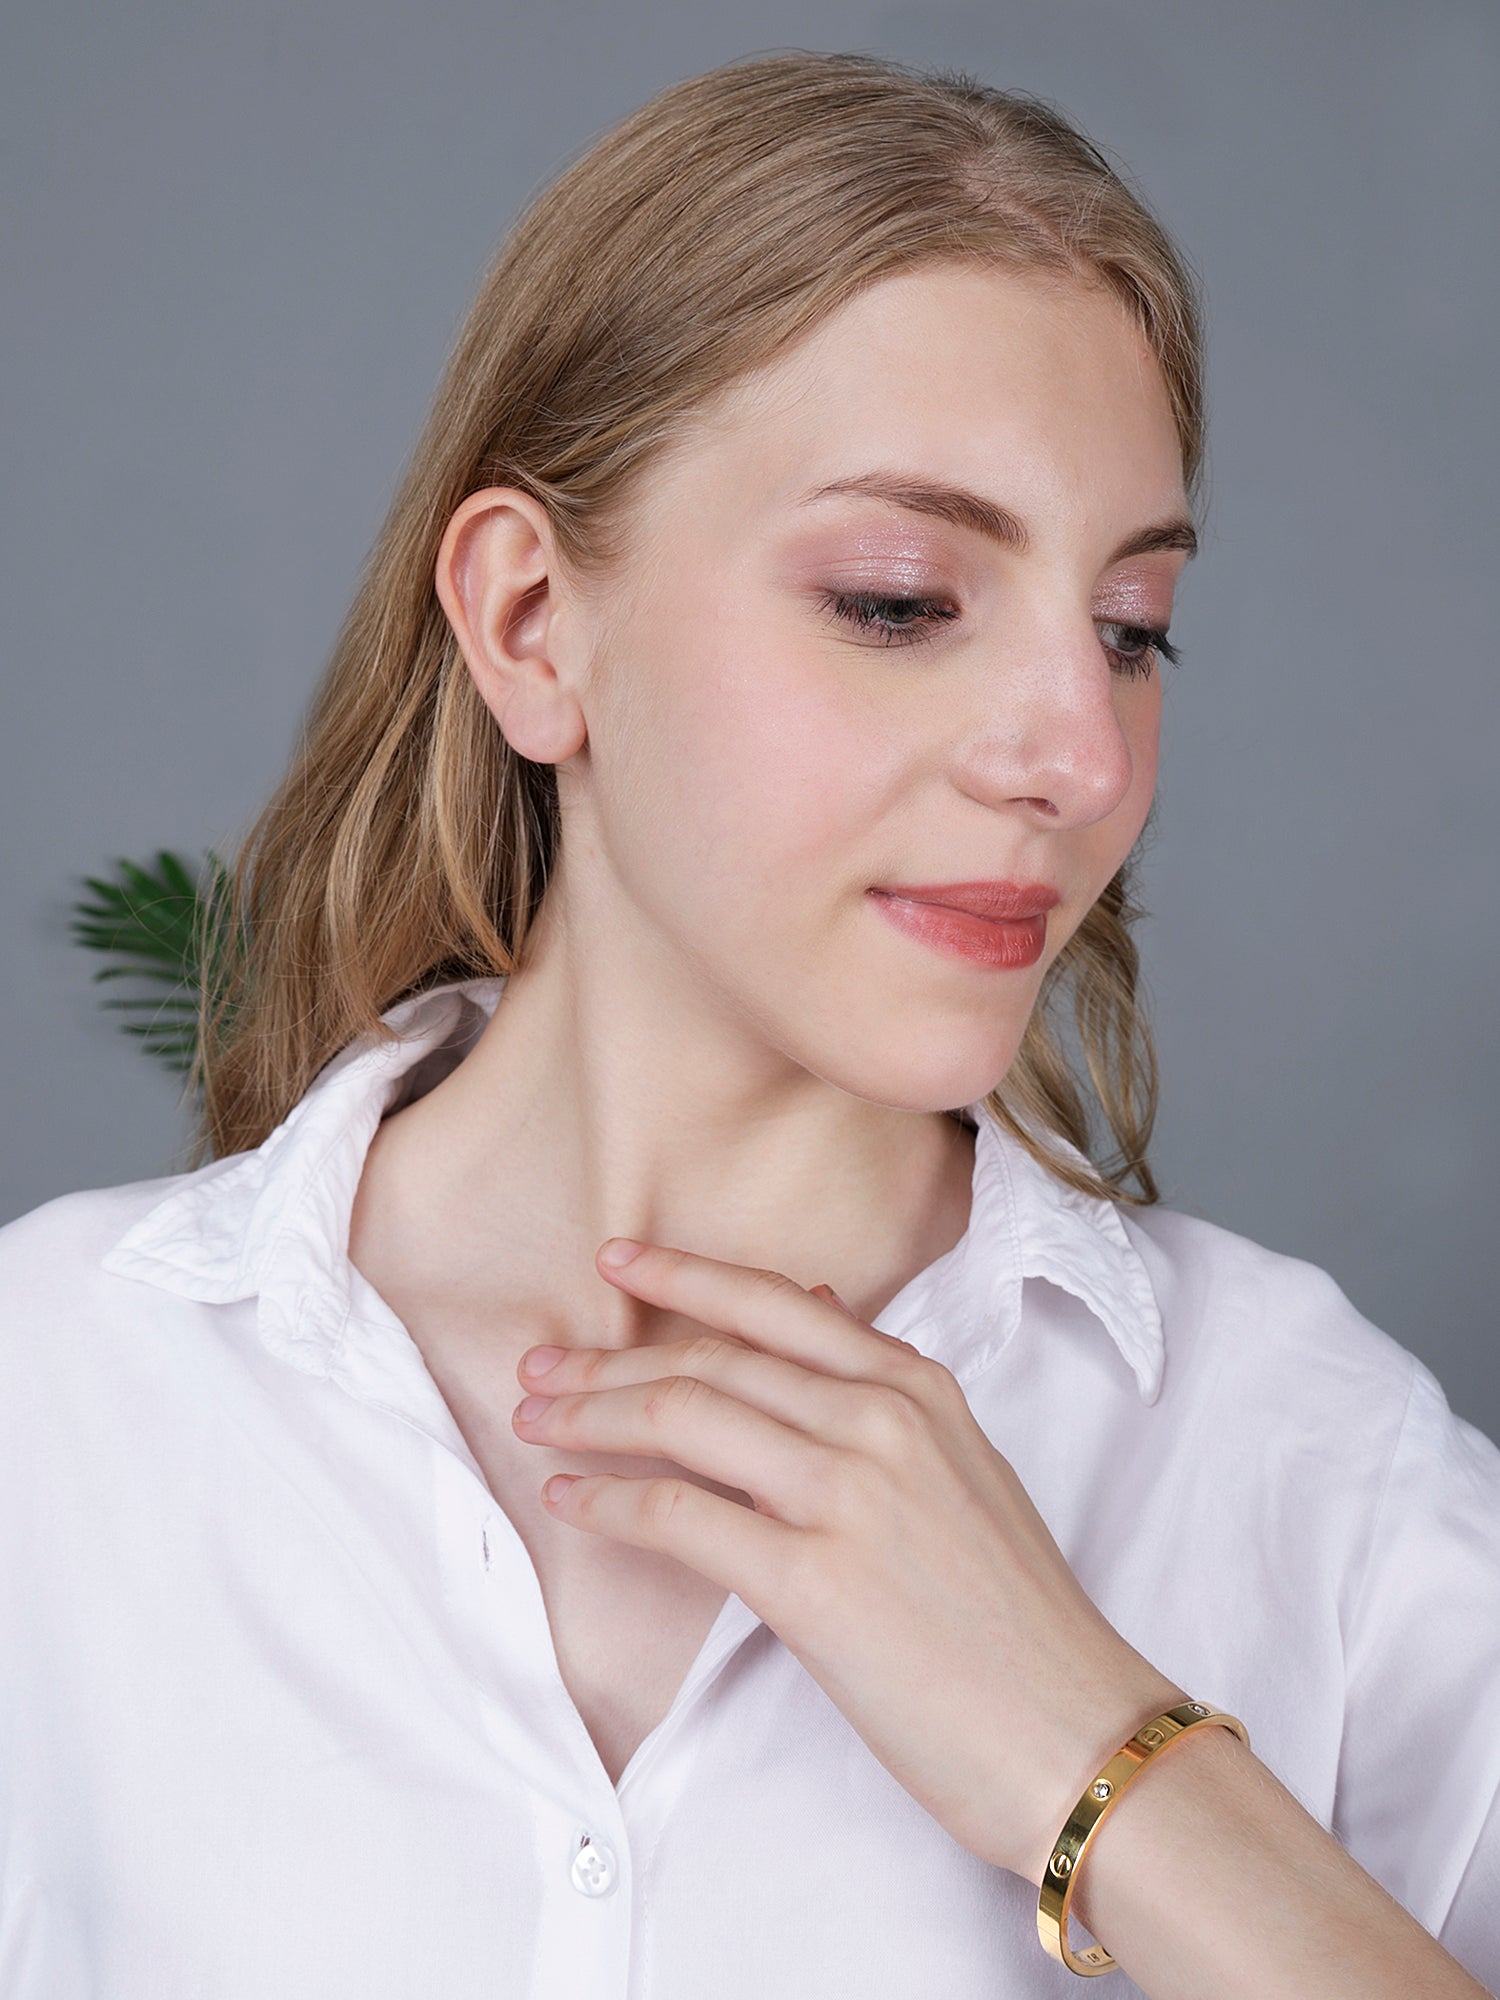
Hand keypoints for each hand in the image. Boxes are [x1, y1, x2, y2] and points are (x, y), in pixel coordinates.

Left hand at [510, 1236, 1187, 1884]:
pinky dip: (612, 1502)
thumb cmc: (1016, 1616)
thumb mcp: (964, 1469)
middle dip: (612, 1358)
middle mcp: (882, 1420)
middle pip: (714, 1360)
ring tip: (539, 1421)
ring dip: (594, 1415)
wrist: (1073, 1730)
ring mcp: (848, 1494)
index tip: (619, 1259)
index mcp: (920, 1387)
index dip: (686, 1276)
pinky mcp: (814, 1580)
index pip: (777, 1304)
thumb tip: (815, 1306)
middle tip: (541, 1364)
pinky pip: (682, 1517)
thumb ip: (885, 1390)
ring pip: (685, 1418)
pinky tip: (572, 1501)